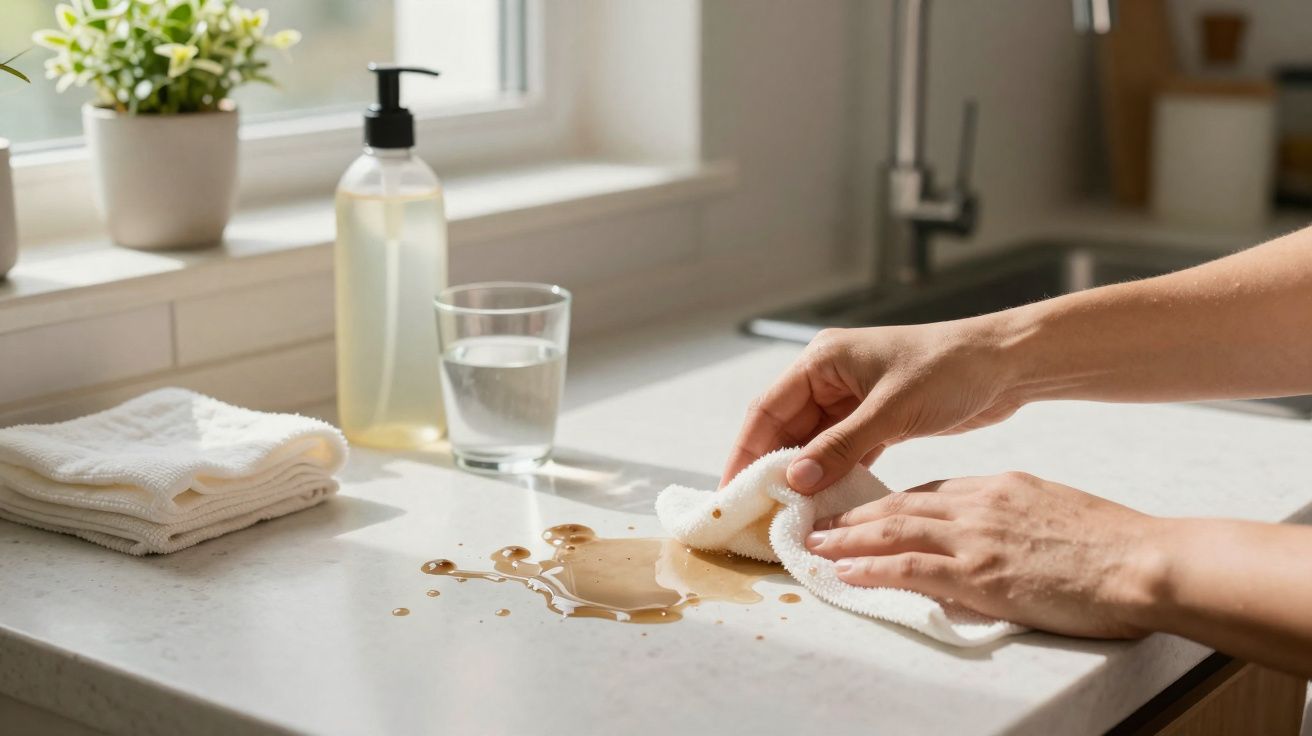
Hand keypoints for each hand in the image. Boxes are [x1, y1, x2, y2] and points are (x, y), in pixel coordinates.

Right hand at [721, 318, 1023, 492]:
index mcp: (821, 360)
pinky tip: (824, 507)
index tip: (731, 491)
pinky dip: (832, 477)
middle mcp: (829, 377)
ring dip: (802, 478)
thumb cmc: (949, 369)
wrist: (1006, 363)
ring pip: (813, 445)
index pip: (768, 410)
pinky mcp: (875, 419)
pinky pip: (841, 452)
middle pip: (785, 429)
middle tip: (755, 514)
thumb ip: (839, 447)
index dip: (746, 451)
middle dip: (771, 470)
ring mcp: (852, 400)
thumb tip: (793, 482)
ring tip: (785, 518)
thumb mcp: (890, 410)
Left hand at [805, 472, 1163, 637]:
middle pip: (901, 506)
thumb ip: (1015, 516)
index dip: (891, 504)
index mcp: (999, 486)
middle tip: (820, 523)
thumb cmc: (1114, 544)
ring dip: (849, 539)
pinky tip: (845, 571)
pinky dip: (872, 568)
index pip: (931, 493)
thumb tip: (993, 534)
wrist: (1145, 562)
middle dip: (856, 516)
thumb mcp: (1054, 510)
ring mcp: (977, 538)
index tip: (865, 513)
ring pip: (894, 532)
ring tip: (816, 546)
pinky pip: (910, 567)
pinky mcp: (980, 573)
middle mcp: (980, 504)